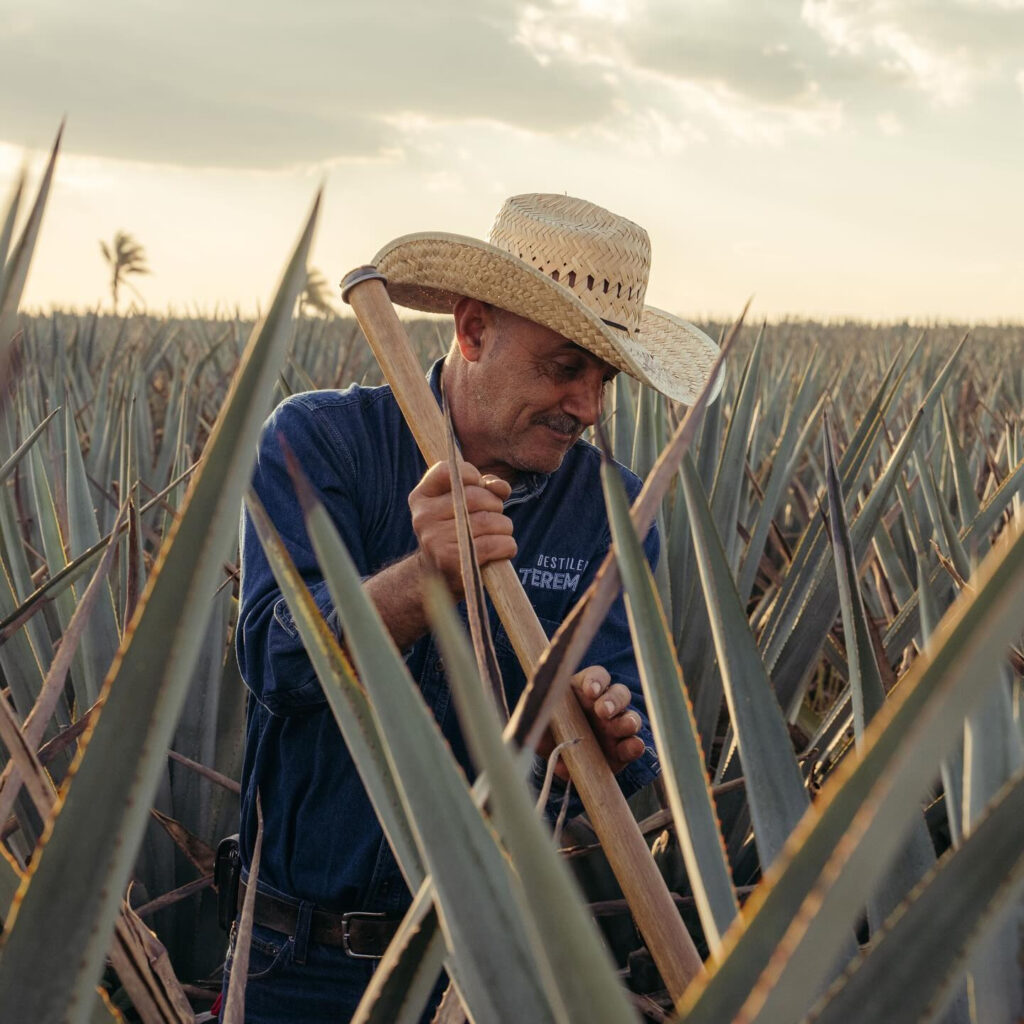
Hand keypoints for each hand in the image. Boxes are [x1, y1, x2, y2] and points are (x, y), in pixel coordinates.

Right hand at [409, 461, 515, 597]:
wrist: (438, 578)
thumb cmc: (457, 534)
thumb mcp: (462, 506)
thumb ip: (484, 488)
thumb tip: (501, 488)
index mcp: (421, 497)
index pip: (447, 471)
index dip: (472, 475)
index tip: (480, 488)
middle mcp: (423, 516)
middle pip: (474, 496)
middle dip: (495, 505)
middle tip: (495, 518)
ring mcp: (434, 539)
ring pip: (488, 521)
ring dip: (504, 527)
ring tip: (499, 535)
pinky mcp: (451, 561)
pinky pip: (493, 544)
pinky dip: (507, 545)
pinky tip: (504, 548)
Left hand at [541, 666, 646, 779]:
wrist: (555, 761)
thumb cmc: (547, 731)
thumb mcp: (538, 720)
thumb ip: (538, 713)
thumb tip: (532, 716)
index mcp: (584, 689)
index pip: (597, 676)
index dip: (596, 680)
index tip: (590, 690)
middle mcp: (604, 705)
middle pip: (619, 693)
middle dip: (613, 700)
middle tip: (602, 711)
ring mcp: (616, 727)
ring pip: (631, 716)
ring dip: (628, 721)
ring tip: (620, 727)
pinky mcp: (622, 749)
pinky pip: (634, 744)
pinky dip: (635, 745)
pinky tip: (631, 747)